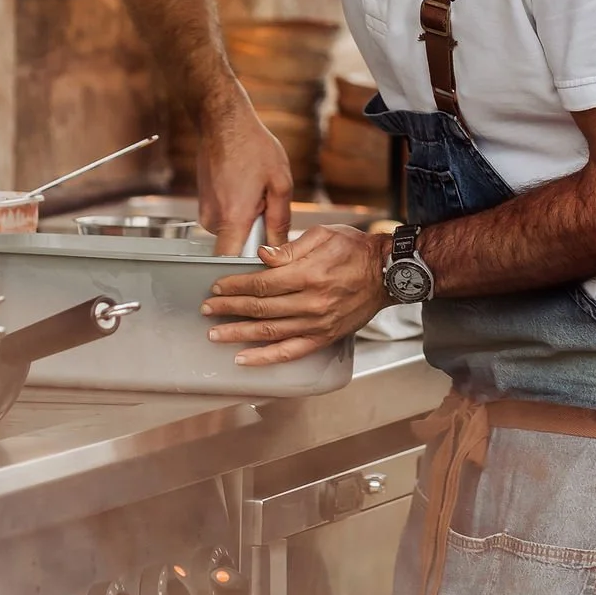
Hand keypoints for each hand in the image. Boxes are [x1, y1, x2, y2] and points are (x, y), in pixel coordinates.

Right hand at [196, 92, 292, 253]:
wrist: (223, 122)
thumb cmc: (252, 146)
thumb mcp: (280, 182)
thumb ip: (280, 219)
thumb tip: (282, 247)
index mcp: (233, 218)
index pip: (232, 264)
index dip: (249, 269)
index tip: (265, 262)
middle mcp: (212, 220)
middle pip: (236, 247)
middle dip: (256, 235)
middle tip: (267, 206)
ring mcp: (205, 212)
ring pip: (232, 232)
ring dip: (247, 220)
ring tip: (256, 192)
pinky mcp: (203, 205)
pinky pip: (224, 220)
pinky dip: (237, 211)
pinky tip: (245, 188)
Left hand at [200, 225, 389, 364]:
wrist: (387, 273)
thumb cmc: (356, 249)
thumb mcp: (323, 235)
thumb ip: (290, 248)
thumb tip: (262, 257)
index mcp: (309, 274)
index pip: (262, 284)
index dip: (236, 287)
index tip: (218, 288)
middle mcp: (311, 302)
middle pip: (260, 309)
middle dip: (229, 310)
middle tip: (208, 310)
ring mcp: (317, 323)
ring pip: (270, 332)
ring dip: (239, 334)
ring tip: (216, 335)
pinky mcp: (324, 337)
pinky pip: (290, 352)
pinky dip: (265, 358)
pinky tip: (245, 359)